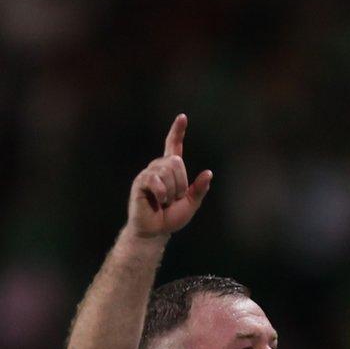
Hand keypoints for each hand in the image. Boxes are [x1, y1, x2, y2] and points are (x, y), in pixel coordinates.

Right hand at [126, 114, 212, 237]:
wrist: (156, 231)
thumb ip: (200, 188)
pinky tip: (158, 201)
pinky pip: (155, 180)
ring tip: (165, 201)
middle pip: (176, 161)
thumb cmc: (172, 217)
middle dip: (181, 183)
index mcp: (172, 170)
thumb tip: (208, 173)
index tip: (182, 117)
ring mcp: (148, 173)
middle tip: (174, 198)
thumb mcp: (192, 203)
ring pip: (167, 170)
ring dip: (172, 191)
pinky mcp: (140, 182)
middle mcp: (159, 167)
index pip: (174, 145)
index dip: (178, 131)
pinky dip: (162, 193)